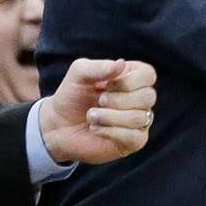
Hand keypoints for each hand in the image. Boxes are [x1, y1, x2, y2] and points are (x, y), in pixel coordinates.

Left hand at [39, 59, 157, 164]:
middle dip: (116, 101)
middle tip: (98, 101)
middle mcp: (141, 99)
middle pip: (148, 97)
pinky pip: (135, 137)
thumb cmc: (71, 96)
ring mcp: (140, 121)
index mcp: (134, 78)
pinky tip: (96, 129)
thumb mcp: (79, 74)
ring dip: (109, 117)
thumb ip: (99, 67)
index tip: (106, 85)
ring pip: (140, 118)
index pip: (148, 76)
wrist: (57, 126)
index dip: (128, 82)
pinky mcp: (134, 141)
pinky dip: (110, 133)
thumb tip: (121, 64)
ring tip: (91, 117)